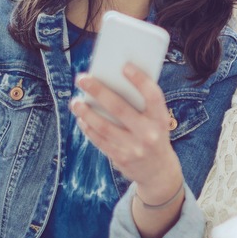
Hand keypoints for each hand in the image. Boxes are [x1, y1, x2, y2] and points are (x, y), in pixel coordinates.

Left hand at [69, 65, 181, 202]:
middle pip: (120, 109)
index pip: (153, 96)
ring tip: (75, 101)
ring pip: (104, 126)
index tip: (124, 66)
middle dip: (98, 91)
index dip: (140, 80)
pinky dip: (88, 128)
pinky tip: (81, 118)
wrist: (159, 171)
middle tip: (82, 78)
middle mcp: (149, 134)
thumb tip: (111, 83)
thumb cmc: (154, 135)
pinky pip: (99, 140)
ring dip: (86, 112)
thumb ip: (141, 105)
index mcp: (161, 120)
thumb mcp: (157, 121)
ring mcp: (134, 148)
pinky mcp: (120, 158)